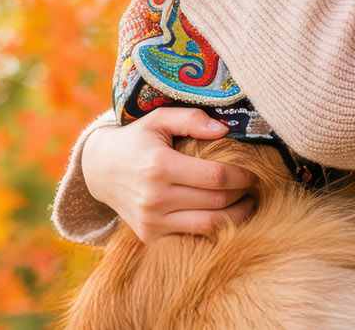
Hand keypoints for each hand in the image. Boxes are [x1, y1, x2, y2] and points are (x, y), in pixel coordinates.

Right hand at [80, 107, 257, 241]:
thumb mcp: (159, 119)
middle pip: (216, 202)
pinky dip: (213, 228)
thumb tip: (224, 129)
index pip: (215, 176)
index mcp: (160, 166)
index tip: (253, 171)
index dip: (241, 175)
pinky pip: (192, 236)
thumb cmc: (137, 140)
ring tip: (247, 203)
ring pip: (209, 225)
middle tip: (254, 186)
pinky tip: (224, 216)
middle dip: (242, 194)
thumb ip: (191, 119)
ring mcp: (152, 220)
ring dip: (236, 216)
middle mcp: (155, 197)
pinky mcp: (150, 235)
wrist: (100, 170)